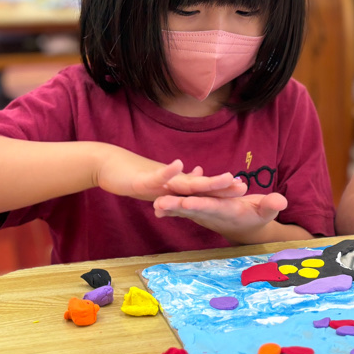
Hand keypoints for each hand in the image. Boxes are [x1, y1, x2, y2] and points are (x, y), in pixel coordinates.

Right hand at [94, 149, 242, 201]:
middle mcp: (172, 181)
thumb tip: (198, 175)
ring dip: (206, 181)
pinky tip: (179, 166)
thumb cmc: (134, 175)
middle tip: (243, 186)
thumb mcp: (160, 184)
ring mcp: (159, 180)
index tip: (244, 187)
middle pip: (201, 185)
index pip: (203, 189)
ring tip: (226, 178)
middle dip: (222, 187)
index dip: (223, 189)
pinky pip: (157, 177)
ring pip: (186, 182)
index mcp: (176, 184)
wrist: (109, 164)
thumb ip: (178, 183)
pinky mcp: (142, 180)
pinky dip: (168, 171)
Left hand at [152, 192, 288, 241]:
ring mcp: (203, 213)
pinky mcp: (198, 210)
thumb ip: (272, 205)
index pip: (212, 207)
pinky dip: (171, 204)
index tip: (188, 202)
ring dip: (169, 207)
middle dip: (176, 206)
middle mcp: (212, 214)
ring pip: (183, 209)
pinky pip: (183, 207)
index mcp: (227, 211)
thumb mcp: (268, 210)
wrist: (247, 228)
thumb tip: (281, 201)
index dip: (200, 205)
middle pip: (192, 209)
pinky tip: (156, 200)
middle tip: (160, 203)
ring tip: (154, 203)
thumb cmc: (259, 216)